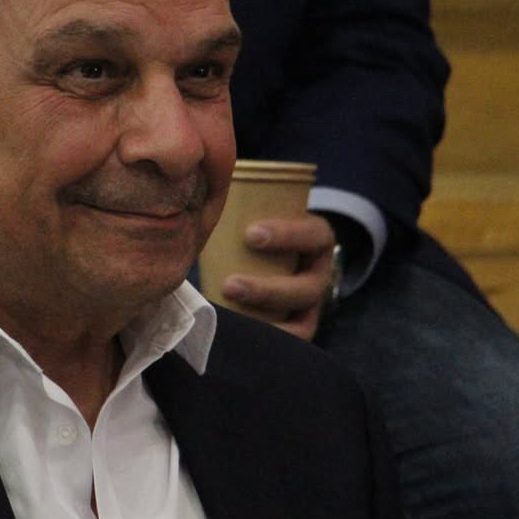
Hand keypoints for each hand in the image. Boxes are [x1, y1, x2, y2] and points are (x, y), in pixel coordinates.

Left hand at [220, 213, 335, 340]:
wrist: (246, 262)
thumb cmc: (245, 232)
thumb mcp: (246, 215)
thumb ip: (230, 204)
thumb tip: (201, 174)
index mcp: (314, 240)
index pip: (315, 235)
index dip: (289, 235)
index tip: (250, 234)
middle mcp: (316, 275)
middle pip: (306, 289)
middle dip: (269, 290)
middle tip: (230, 286)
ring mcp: (309, 307)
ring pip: (301, 324)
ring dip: (264, 327)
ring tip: (229, 320)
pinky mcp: (296, 331)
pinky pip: (290, 344)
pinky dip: (268, 343)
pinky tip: (240, 340)